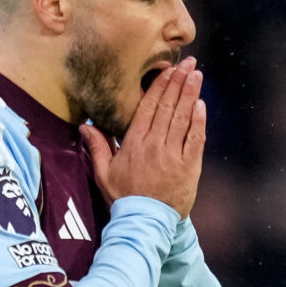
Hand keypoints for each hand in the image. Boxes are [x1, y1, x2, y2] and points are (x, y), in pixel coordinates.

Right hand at [81, 57, 205, 217]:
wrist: (145, 223)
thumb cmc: (124, 198)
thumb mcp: (104, 173)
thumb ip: (97, 147)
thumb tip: (84, 125)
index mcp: (134, 143)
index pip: (148, 107)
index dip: (159, 86)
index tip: (167, 70)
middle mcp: (154, 145)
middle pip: (168, 107)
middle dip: (178, 83)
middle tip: (188, 63)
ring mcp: (173, 155)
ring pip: (182, 118)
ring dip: (190, 94)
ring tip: (196, 75)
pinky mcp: (189, 166)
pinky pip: (195, 138)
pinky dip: (199, 120)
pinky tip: (201, 104)